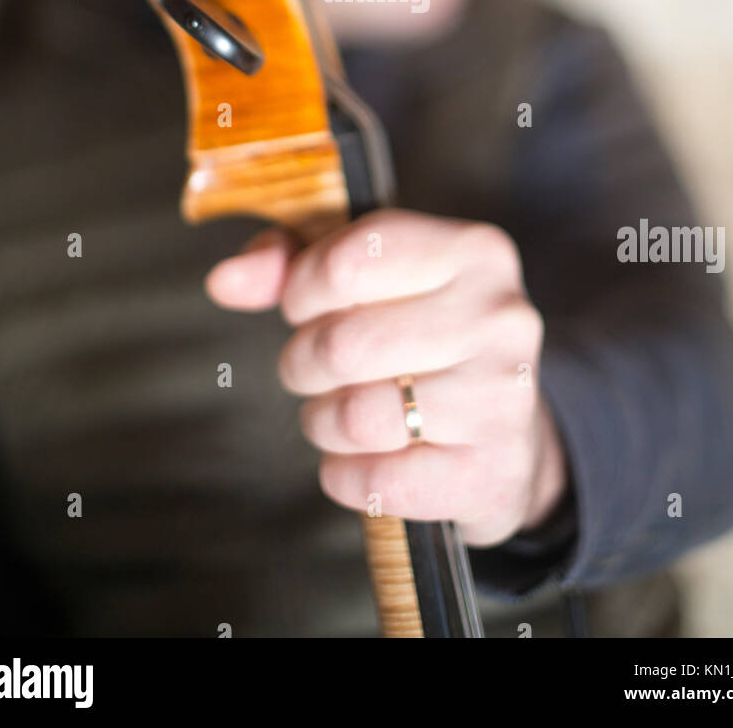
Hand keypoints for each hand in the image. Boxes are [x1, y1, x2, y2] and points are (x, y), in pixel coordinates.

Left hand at [204, 209, 567, 545]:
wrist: (508, 434)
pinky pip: (377, 482)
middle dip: (302, 364)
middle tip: (311, 370)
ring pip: (355, 417)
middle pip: (342, 345)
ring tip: (334, 414)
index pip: (346, 263)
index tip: (304, 308)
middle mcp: (501, 316)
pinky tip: (356, 461)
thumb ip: (291, 263)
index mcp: (473, 251)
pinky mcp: (492, 471)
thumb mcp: (369, 279)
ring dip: (321, 422)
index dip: (299, 291)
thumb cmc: (421, 338)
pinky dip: (345, 476)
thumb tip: (224, 280)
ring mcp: (503, 396)